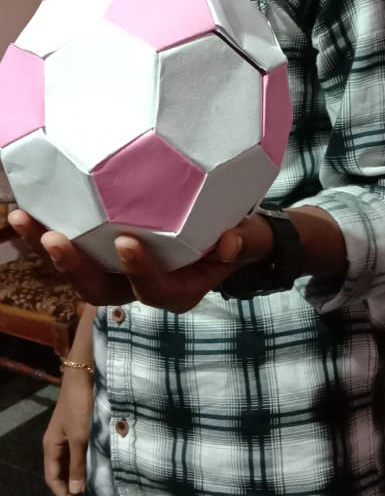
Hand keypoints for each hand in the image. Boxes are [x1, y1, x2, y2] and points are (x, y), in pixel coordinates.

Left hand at [9, 209, 273, 312]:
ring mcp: (119, 272)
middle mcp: (142, 287)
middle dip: (75, 268)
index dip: (139, 271)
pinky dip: (48, 231)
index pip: (154, 290)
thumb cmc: (240, 237)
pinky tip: (28, 204)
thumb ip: (244, 240)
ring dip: (48, 249)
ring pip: (79, 272)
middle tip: (54, 237)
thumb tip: (231, 242)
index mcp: (179, 289)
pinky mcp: (105, 254)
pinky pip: (75, 248)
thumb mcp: (250, 238)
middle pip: (102, 290)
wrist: (230, 238)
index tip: (125, 242)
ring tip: (23, 218)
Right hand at [43, 366, 92, 495]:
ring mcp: (68, 433)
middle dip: (71, 487)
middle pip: (61, 471)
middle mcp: (57, 442)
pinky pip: (81, 450)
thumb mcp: (79, 437)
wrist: (85, 376)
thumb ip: (77, 464)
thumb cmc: (80, 407)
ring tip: (94, 487)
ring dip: (81, 474)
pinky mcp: (80, 426)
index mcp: (51, 446)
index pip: (52, 478)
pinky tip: (99, 465)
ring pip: (73, 460)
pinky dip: (88, 460)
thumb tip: (75, 491)